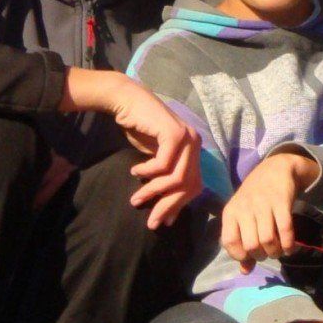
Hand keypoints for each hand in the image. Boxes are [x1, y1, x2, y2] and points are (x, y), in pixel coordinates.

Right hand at [79, 73, 201, 228]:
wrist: (127, 101)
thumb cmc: (139, 129)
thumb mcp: (154, 160)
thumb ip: (164, 180)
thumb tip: (169, 214)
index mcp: (194, 151)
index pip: (194, 186)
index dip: (180, 205)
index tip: (164, 221)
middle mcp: (195, 144)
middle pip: (189, 185)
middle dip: (168, 206)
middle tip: (151, 221)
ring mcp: (187, 137)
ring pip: (177, 178)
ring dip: (154, 191)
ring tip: (136, 198)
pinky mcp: (174, 133)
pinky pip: (164, 164)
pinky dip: (149, 172)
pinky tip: (136, 171)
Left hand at [219, 152, 318, 268]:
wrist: (274, 170)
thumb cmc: (254, 199)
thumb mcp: (242, 217)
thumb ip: (242, 244)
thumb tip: (245, 271)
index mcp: (231, 212)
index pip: (229, 242)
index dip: (239, 255)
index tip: (249, 255)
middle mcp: (245, 208)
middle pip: (251, 245)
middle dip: (261, 256)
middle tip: (266, 252)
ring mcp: (263, 204)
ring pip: (268, 239)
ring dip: (275, 252)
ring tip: (277, 251)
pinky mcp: (281, 202)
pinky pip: (285, 229)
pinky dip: (288, 244)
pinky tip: (290, 248)